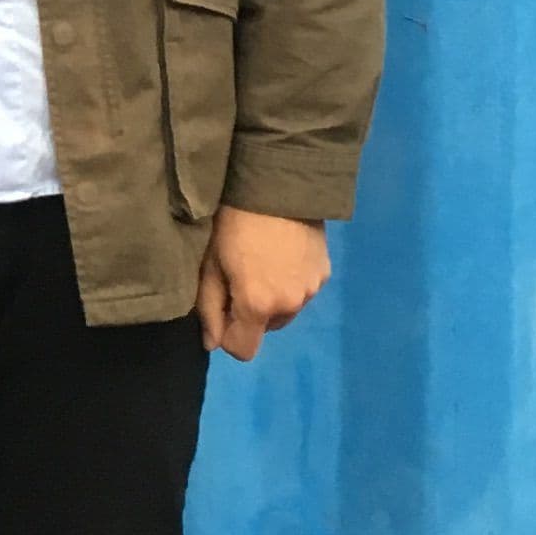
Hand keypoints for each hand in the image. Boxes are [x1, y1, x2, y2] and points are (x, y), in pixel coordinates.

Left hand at [196, 206, 328, 360]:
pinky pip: (302, 290)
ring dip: (272, 298)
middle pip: (265, 328)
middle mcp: (291, 305)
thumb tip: (212, 344)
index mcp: (259, 306)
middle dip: (250, 312)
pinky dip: (290, 282)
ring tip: (262, 262)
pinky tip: (282, 254)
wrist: (279, 184)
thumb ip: (209, 309)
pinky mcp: (325, 272)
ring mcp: (312, 290)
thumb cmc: (233, 224)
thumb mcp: (211, 265)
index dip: (227, 335)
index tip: (220, 307)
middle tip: (239, 276)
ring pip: (285, 309)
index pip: (244, 350)